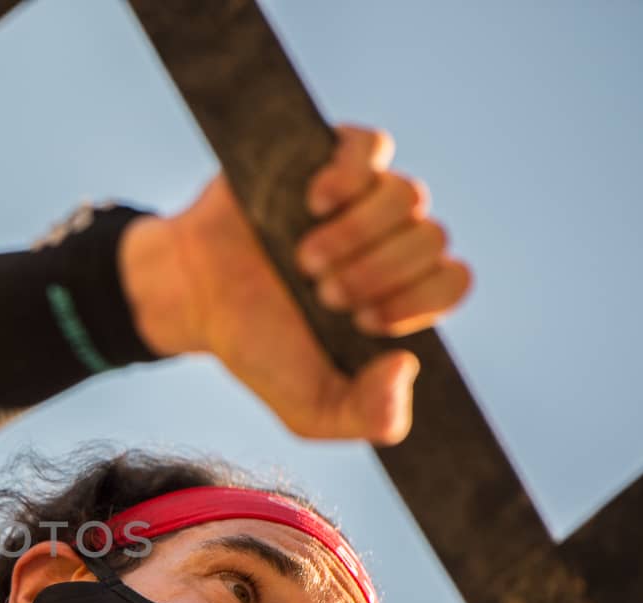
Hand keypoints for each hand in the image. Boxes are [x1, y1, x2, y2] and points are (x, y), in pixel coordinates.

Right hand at [120, 125, 472, 443]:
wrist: (190, 298)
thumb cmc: (254, 345)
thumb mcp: (308, 409)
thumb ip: (366, 416)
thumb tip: (407, 366)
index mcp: (398, 293)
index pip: (452, 282)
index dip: (418, 300)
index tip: (363, 322)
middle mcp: (389, 241)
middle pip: (432, 238)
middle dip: (377, 273)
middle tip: (323, 295)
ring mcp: (361, 196)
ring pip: (408, 194)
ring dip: (357, 234)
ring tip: (305, 260)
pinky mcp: (327, 157)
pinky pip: (371, 146)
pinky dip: (349, 175)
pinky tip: (313, 204)